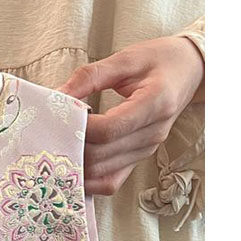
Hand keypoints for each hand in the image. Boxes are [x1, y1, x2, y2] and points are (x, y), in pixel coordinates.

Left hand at [57, 36, 204, 194]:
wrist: (191, 70)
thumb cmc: (159, 60)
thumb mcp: (126, 58)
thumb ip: (89, 77)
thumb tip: (57, 96)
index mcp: (155, 104)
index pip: (109, 129)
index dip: (79, 128)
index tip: (59, 116)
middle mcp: (153, 133)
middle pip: (101, 155)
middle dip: (71, 147)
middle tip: (49, 133)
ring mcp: (147, 150)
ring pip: (102, 173)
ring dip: (76, 164)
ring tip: (56, 147)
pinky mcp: (139, 159)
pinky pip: (110, 182)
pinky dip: (88, 179)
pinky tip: (73, 165)